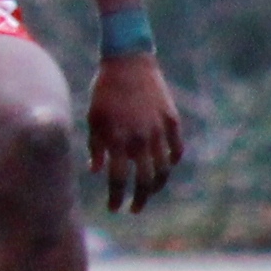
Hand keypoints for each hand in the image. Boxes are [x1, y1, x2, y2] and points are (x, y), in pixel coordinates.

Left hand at [87, 50, 182, 208]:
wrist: (128, 61)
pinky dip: (172, 162)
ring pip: (164, 169)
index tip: (114, 208)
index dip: (116, 198)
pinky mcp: (172, 121)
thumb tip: (97, 171)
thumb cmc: (105, 91)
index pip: (118, 180)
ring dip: (156, 186)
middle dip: (139, 199)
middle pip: (144, 181)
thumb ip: (96, 147)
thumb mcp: (94, 118)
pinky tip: (165, 168)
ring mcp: (158, 130)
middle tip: (134, 209)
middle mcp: (140, 138)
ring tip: (149, 192)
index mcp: (117, 139)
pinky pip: (176, 150)